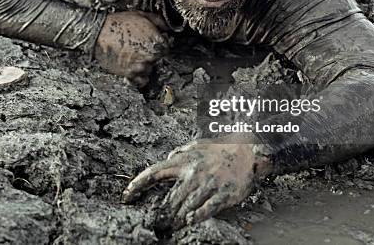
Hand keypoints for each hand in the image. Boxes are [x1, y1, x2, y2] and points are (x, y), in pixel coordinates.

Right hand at [94, 11, 169, 85]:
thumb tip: (167, 28)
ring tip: (134, 55)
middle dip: (152, 53)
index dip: (160, 44)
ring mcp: (140, 66)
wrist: (99, 33)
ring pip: (149, 69)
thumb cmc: (119, 23)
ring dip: (145, 64)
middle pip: (158, 59)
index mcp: (156, 42)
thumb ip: (159, 21)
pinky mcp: (129, 74)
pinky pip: (141, 80)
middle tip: (141, 47)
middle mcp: (150, 56)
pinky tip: (134, 68)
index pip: (166, 48)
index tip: (154, 42)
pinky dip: (139, 76)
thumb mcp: (142, 15)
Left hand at [122, 141, 271, 228]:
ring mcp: (208, 184)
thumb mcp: (195, 145)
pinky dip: (196, 217)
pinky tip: (189, 222)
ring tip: (170, 228)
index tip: (126, 196)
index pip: (154, 172)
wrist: (247, 150)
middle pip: (170, 198)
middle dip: (161, 215)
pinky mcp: (223, 193)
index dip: (137, 184)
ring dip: (176, 220)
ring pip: (186, 207)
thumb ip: (179, 153)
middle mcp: (193, 173)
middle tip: (156, 226)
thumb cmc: (219, 150)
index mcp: (183, 161)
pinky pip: (206, 210)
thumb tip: (166, 160)